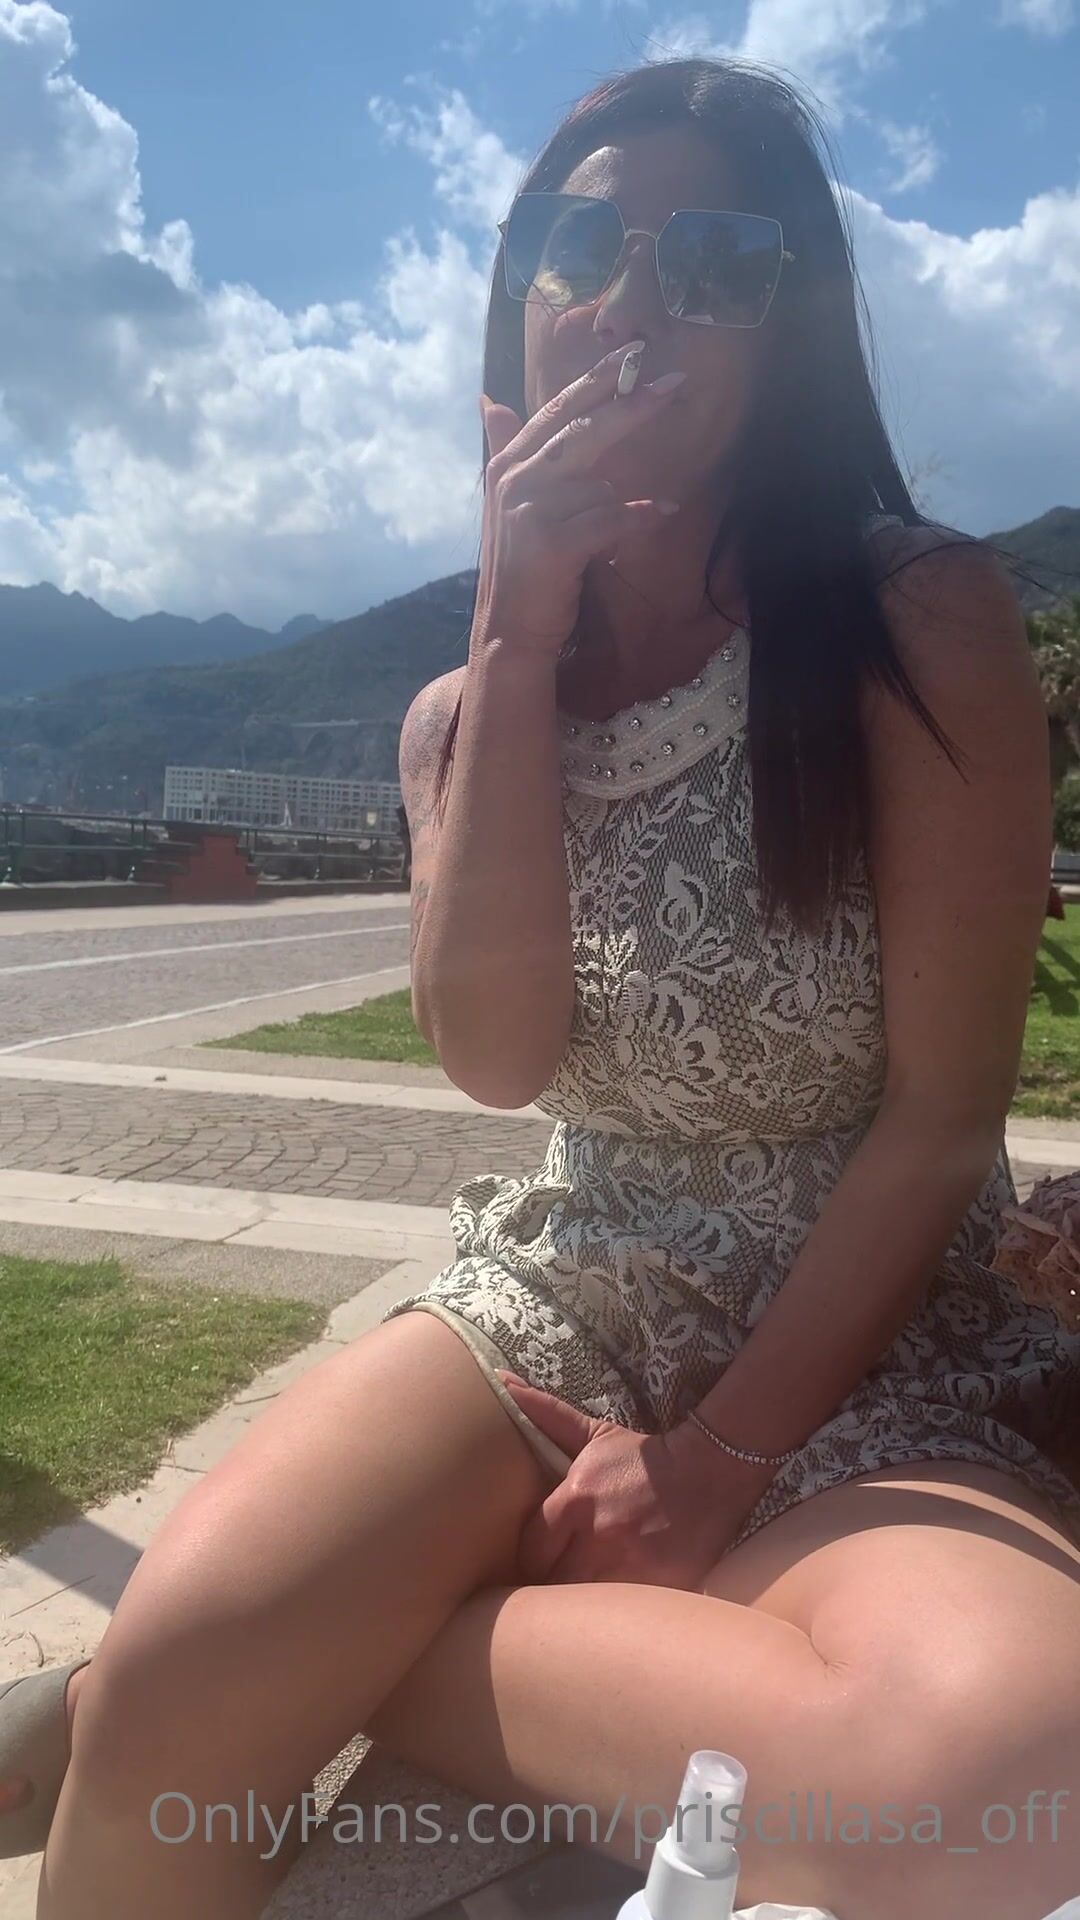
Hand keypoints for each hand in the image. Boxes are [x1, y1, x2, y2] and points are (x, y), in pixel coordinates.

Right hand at [476, 347, 684, 658]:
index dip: (599, 379)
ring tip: (620, 527)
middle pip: (582, 427)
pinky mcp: (551, 543)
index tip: (636, 352)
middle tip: (674, 382)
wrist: (509, 630)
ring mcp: (531, 510)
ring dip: (618, 506)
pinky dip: (638, 518)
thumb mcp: (510, 502)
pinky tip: (662, 513)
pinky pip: (610, 518)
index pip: (559, 408)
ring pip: (600, 484)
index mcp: (510, 463)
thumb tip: (492, 401)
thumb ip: (508, 448)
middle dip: (631, 402)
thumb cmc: (523, 567)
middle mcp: (516, 479)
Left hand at [494, 1371, 770, 1591]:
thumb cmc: (643, 1457)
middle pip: (550, 1584)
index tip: (535, 1562)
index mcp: (575, 1501)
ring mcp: (629, 1566)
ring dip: (577, 1608)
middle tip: (550, 1590)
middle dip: (547, 1588)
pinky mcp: (659, 1587)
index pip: (529, 1550)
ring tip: (577, 1610)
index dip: (529, 1559)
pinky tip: (614, 1613)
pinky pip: (622, 1614)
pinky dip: (615, 1616)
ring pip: (582, 1605)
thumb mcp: (593, 1434)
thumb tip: (502, 1382)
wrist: (711, 1469)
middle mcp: (597, 1537)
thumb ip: (545, 1415)